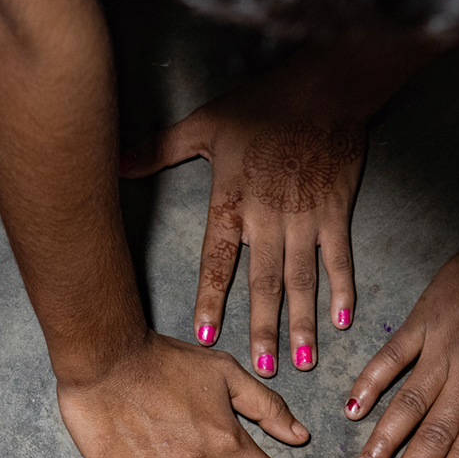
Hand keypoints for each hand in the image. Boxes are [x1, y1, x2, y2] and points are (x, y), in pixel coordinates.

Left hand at [123, 79, 364, 374]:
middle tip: (265, 369)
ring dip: (303, 322)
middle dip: (264, 327)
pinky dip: (343, 290)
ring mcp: (305, 217)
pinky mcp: (335, 211)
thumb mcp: (204, 125)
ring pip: (302, 279)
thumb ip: (158, 150)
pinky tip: (343, 322)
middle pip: (263, 282)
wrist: (324, 88)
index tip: (205, 335)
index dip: (211, 298)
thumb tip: (115, 164)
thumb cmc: (262, 104)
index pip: (218, 260)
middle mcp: (269, 217)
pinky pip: (339, 258)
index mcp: (233, 201)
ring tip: (303, 361)